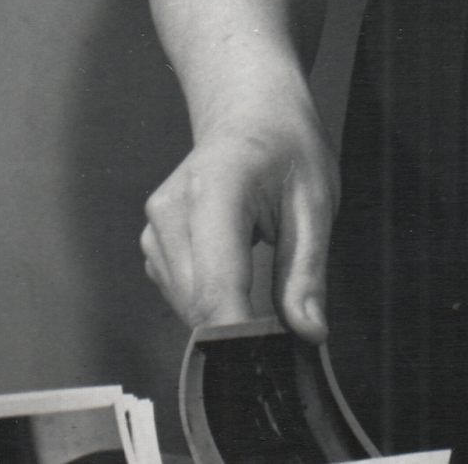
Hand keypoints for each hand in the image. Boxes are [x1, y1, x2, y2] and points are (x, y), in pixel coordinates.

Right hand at [141, 101, 338, 340]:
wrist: (249, 108)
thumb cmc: (286, 146)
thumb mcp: (315, 200)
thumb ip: (307, 270)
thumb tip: (308, 333)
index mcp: (216, 189)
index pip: (216, 285)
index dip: (239, 334)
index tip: (268, 360)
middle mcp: (172, 210)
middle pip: (199, 305)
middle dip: (241, 326)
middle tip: (285, 317)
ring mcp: (155, 226)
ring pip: (188, 306)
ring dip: (227, 310)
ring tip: (262, 266)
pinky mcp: (152, 241)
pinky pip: (181, 293)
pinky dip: (211, 296)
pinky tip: (237, 260)